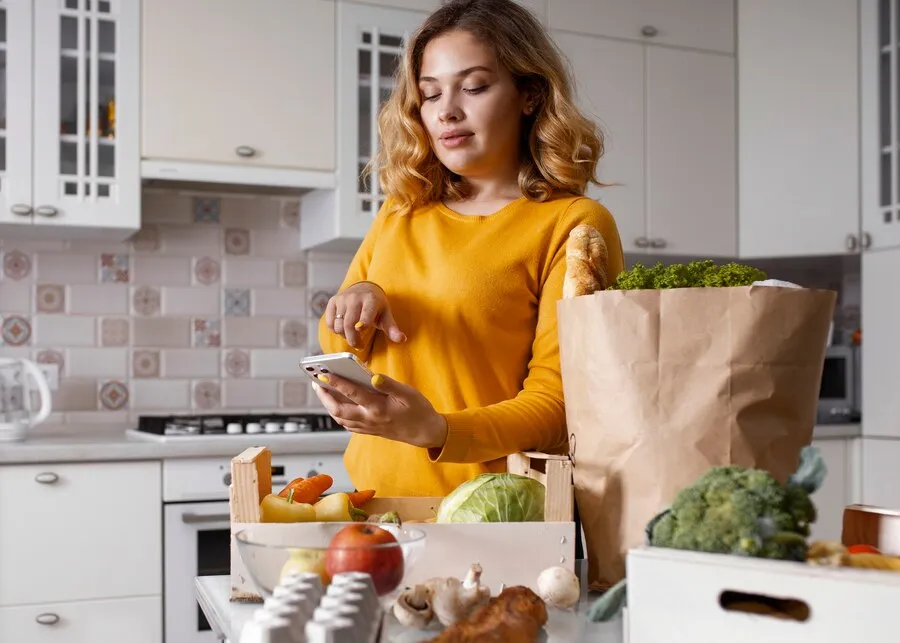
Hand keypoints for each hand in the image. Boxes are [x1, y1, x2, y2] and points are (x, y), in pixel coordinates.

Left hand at [312, 373, 447, 449]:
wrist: (425, 432)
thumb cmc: (418, 410)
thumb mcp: (408, 394)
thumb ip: (390, 385)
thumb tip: (373, 376)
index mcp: (378, 408)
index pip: (352, 393)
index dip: (336, 383)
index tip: (324, 374)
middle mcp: (370, 419)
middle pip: (338, 410)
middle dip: (325, 397)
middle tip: (316, 383)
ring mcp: (368, 427)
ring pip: (340, 418)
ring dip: (329, 405)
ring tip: (322, 391)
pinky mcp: (369, 430)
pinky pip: (348, 424)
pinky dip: (338, 414)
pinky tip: (336, 404)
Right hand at [325, 282, 406, 348]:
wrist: (364, 288)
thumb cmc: (377, 305)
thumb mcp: (386, 315)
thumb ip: (392, 328)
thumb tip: (402, 339)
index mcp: (370, 299)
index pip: (365, 315)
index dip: (363, 324)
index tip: (362, 331)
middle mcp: (354, 297)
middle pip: (349, 324)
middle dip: (353, 339)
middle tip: (359, 345)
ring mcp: (342, 299)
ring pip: (338, 325)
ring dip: (344, 335)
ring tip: (353, 336)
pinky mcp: (333, 301)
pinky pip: (330, 322)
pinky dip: (335, 330)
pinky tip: (344, 329)